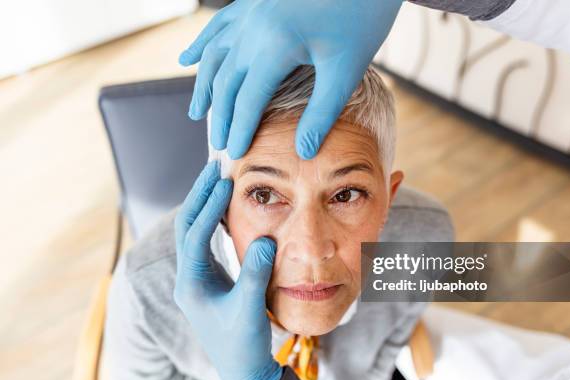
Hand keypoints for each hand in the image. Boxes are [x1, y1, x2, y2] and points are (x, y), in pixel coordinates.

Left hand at [174, 161, 280, 379]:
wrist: (244, 371)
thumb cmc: (243, 344)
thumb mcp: (250, 308)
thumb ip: (255, 273)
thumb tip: (263, 238)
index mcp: (191, 285)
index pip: (195, 235)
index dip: (209, 206)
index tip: (225, 182)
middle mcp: (188, 279)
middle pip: (187, 226)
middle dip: (199, 196)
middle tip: (213, 166)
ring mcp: (197, 279)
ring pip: (194, 232)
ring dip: (204, 205)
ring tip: (218, 179)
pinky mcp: (209, 281)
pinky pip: (206, 242)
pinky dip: (214, 220)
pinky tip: (225, 208)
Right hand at [180, 0, 402, 159]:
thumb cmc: (363, 17)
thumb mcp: (346, 71)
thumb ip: (322, 114)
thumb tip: (303, 152)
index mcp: (275, 45)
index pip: (249, 99)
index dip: (240, 130)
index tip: (234, 155)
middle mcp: (253, 26)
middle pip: (227, 80)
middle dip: (221, 116)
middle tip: (217, 146)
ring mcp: (250, 9)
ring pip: (215, 53)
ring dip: (204, 85)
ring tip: (196, 113)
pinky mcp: (255, 0)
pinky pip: (219, 24)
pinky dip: (202, 44)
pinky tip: (188, 58)